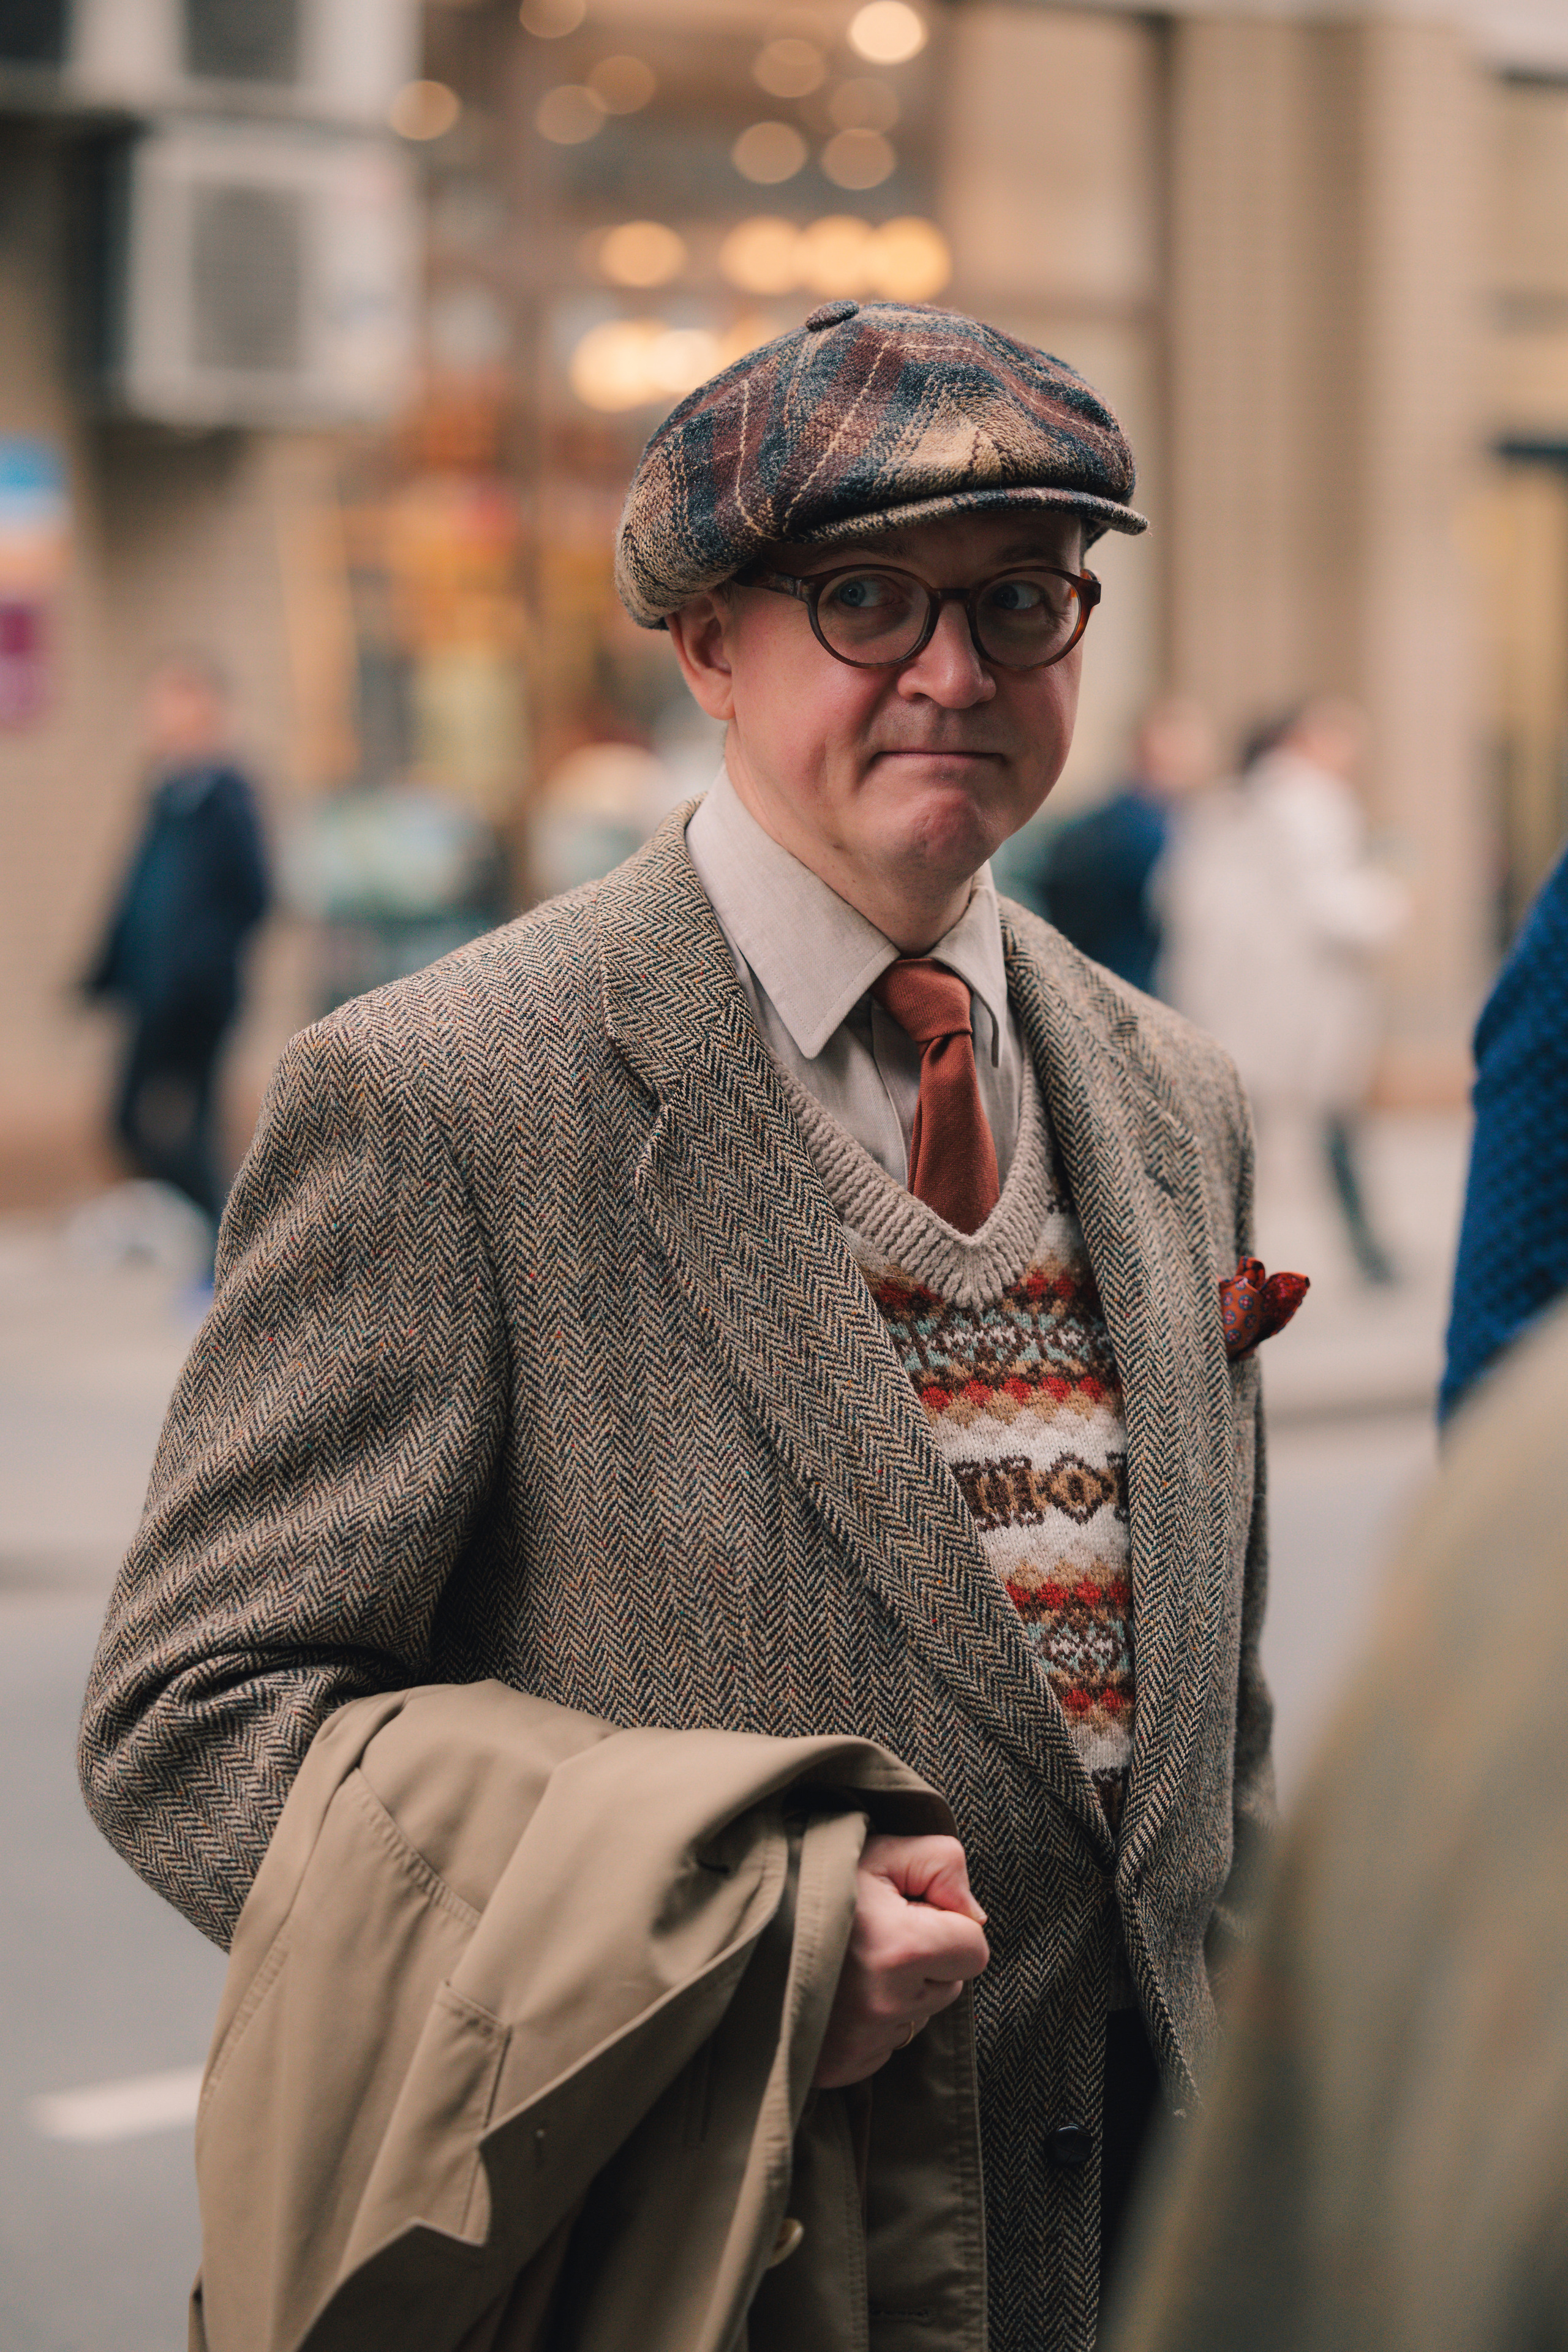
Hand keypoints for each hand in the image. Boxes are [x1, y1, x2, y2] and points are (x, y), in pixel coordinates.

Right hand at [813, 1832, 989, 2087]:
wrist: (737, 1930)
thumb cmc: (811, 1880)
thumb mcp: (877, 1851)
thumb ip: (941, 1864)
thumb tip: (974, 1915)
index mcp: (899, 1948)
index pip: (974, 1949)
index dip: (950, 1923)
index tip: (911, 1910)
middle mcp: (885, 2004)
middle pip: (952, 1984)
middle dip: (928, 1957)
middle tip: (877, 1933)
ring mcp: (863, 2042)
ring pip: (920, 2013)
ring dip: (901, 1988)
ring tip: (852, 1959)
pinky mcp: (845, 2067)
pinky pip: (888, 2042)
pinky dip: (874, 2018)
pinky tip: (839, 1989)